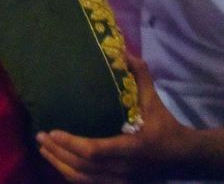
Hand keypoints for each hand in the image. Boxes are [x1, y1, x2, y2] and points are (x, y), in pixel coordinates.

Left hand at [36, 55, 223, 181]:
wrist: (183, 158)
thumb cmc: (166, 128)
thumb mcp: (154, 101)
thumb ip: (140, 77)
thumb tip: (123, 53)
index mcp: (130, 148)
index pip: (95, 150)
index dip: (71, 143)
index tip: (53, 131)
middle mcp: (122, 170)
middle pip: (82, 166)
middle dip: (58, 152)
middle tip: (41, 137)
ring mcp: (118, 181)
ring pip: (82, 179)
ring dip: (60, 164)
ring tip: (44, 149)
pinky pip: (88, 183)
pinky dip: (70, 174)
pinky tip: (59, 162)